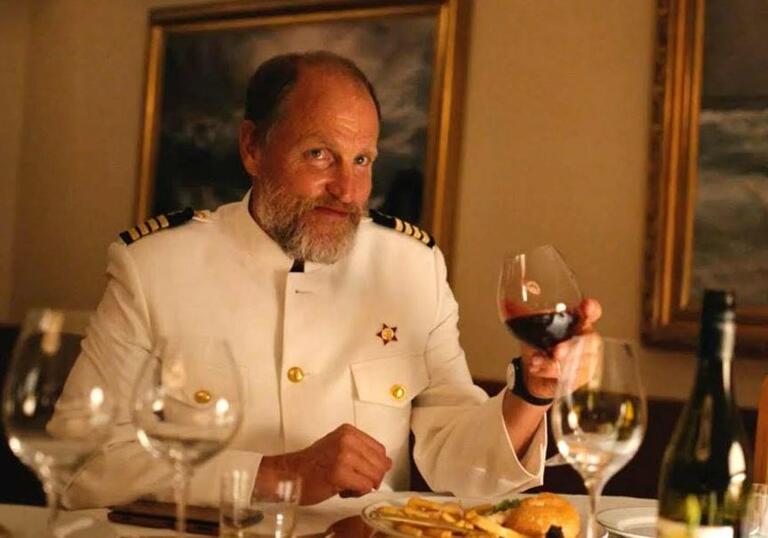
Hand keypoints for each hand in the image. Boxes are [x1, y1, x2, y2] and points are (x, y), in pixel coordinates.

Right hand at [258, 424, 391, 504]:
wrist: (288, 475)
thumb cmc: (312, 465)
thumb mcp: (339, 449)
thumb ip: (362, 453)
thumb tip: (388, 463)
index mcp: (349, 431)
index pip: (380, 450)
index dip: (375, 466)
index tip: (360, 473)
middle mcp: (348, 439)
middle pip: (380, 463)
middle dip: (371, 478)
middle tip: (353, 482)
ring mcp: (344, 455)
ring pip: (375, 476)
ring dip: (363, 487)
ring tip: (346, 486)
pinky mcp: (340, 472)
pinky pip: (365, 486)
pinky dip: (357, 493)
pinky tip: (341, 490)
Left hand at [520, 298, 601, 399]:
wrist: (531, 374)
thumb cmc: (537, 346)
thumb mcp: (530, 329)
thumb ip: (524, 316)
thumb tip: (508, 302)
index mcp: (576, 323)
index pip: (591, 313)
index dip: (592, 309)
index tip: (586, 306)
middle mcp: (585, 340)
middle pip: (589, 340)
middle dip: (572, 346)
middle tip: (557, 351)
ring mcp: (586, 360)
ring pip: (576, 362)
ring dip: (552, 362)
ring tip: (536, 360)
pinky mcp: (579, 378)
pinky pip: (567, 376)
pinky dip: (547, 371)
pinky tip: (536, 368)